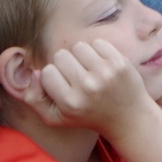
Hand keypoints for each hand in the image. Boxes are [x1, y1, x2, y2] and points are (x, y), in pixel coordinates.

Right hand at [26, 39, 153, 133]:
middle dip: (66, 64)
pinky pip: (97, 43)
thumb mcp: (56, 118)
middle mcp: (87, 87)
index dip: (53, 77)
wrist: (128, 118)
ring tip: (89, 71)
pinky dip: (97, 52)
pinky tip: (102, 66)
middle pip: (61, 55)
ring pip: (78, 47)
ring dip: (81, 56)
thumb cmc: (87, 115)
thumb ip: (34, 99)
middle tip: (77, 78)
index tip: (64, 86)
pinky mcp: (119, 62)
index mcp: (70, 102)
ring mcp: (105, 73)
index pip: (47, 72)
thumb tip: (35, 73)